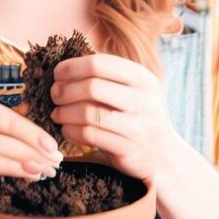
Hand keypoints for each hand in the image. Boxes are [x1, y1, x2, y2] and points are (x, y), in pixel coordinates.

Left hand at [49, 53, 180, 184]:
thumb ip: (108, 76)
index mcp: (143, 78)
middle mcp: (143, 100)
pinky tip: (67, 129)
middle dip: (66, 90)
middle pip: (92, 87)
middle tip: (55, 94)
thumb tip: (66, 67)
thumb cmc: (138, 117)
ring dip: (65, 112)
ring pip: (88, 113)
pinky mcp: (126, 148)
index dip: (73, 67)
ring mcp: (136, 126)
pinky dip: (71, 131)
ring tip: (57, 113)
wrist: (163, 155)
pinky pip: (89, 135)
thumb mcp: (134, 91)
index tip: (58, 74)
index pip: (100, 63)